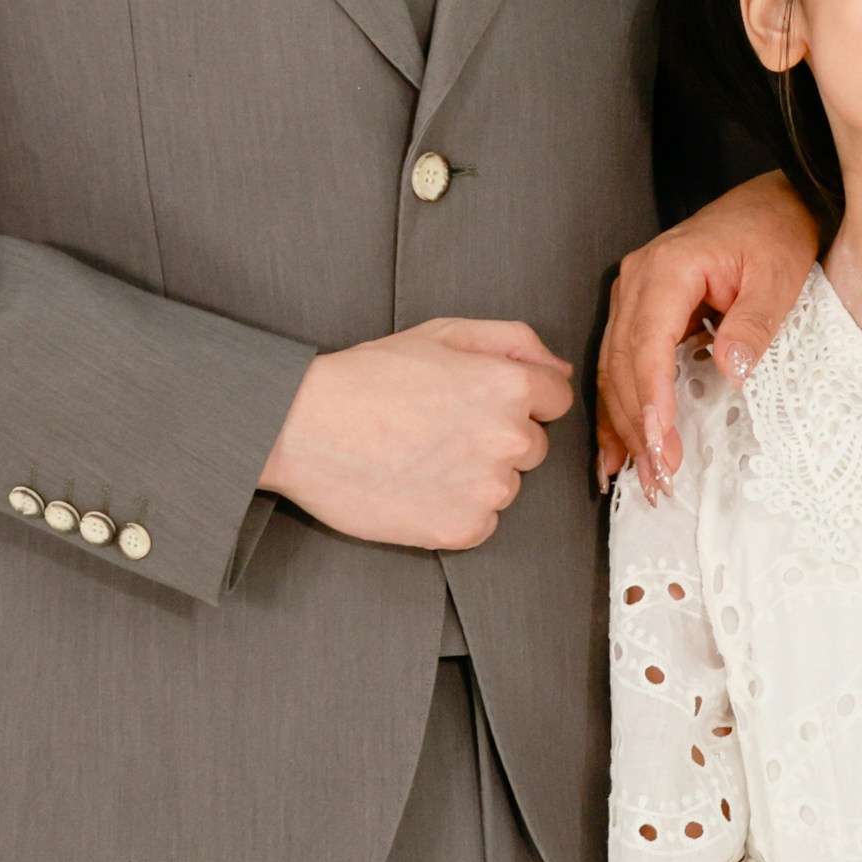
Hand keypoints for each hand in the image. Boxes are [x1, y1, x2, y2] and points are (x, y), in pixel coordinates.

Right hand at [258, 319, 571, 549]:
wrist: (303, 427)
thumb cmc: (368, 376)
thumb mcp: (442, 333)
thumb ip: (513, 340)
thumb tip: (558, 369)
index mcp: (509, 385)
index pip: (555, 400)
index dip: (518, 399)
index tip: (477, 403)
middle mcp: (509, 438)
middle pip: (533, 446)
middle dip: (498, 438)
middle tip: (440, 429)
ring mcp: (487, 488)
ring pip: (507, 486)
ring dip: (477, 477)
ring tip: (421, 457)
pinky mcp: (463, 528)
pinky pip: (482, 523)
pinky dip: (456, 512)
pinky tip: (417, 488)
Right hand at [597, 176, 823, 491]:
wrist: (775, 200)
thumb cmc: (776, 230)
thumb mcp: (778, 276)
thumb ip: (754, 324)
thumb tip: (732, 370)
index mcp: (668, 268)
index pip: (647, 344)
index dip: (651, 398)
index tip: (660, 442)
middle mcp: (637, 281)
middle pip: (623, 364)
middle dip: (637, 426)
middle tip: (659, 477)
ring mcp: (632, 294)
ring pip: (614, 370)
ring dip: (624, 426)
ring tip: (640, 476)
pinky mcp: (640, 309)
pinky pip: (621, 363)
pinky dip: (619, 408)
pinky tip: (617, 449)